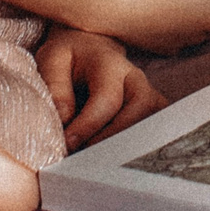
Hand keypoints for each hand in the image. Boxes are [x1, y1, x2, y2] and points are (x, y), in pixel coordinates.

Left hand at [37, 27, 167, 151]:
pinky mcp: (151, 107)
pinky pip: (157, 129)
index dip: (89, 126)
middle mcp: (134, 77)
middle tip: (87, 158)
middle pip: (140, 110)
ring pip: (153, 121)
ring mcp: (147, 92)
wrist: (86, 48)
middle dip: (113, 138)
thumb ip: (56, 87)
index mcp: (109, 63)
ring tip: (102, 162)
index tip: (69, 144)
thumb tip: (66, 118)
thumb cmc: (67, 59)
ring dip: (130, 144)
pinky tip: (121, 161)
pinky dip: (142, 146)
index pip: (107, 99)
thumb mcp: (51, 61)